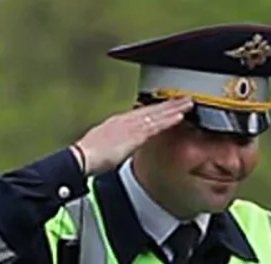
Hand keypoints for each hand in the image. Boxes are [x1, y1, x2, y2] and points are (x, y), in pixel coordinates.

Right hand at [73, 97, 193, 174]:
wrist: (82, 158)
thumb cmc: (90, 156)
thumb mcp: (105, 145)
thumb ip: (118, 142)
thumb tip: (123, 144)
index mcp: (118, 122)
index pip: (142, 112)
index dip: (157, 108)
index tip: (168, 105)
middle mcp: (125, 120)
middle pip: (151, 109)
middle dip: (169, 104)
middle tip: (184, 98)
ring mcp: (131, 126)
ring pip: (157, 114)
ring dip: (173, 108)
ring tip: (188, 103)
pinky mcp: (135, 134)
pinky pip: (156, 125)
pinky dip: (168, 120)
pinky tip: (179, 116)